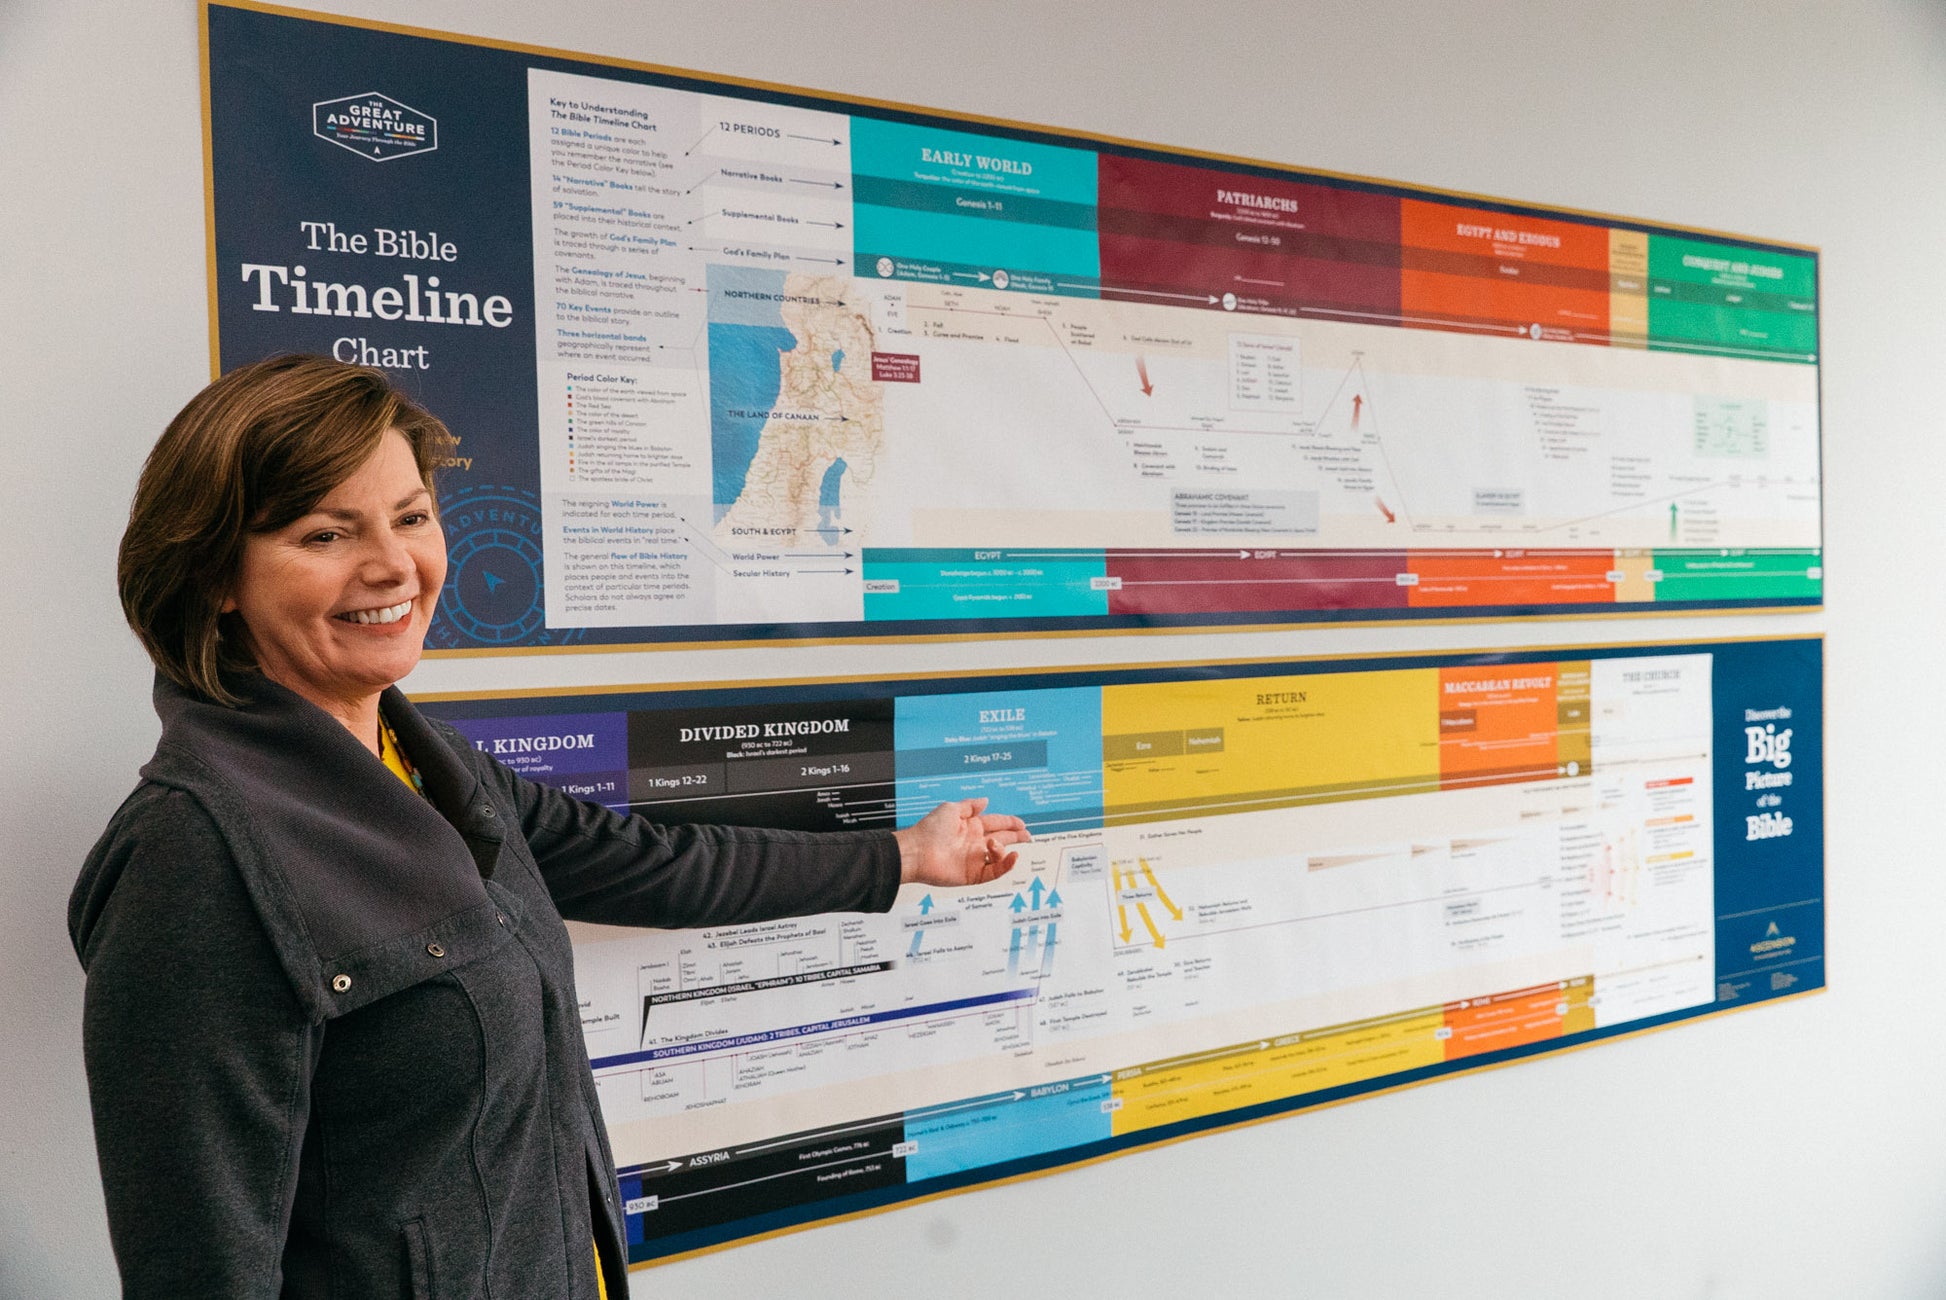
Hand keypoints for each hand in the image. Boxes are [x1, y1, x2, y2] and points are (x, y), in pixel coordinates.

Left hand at [894, 797, 1031, 886]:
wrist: (917, 852)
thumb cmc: (930, 829)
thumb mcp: (951, 809)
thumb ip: (970, 806)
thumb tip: (985, 801)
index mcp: (971, 827)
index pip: (995, 823)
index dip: (1009, 822)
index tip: (1021, 822)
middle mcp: (974, 843)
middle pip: (1002, 839)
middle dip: (1016, 836)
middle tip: (1027, 835)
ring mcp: (974, 859)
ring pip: (999, 855)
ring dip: (1003, 848)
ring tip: (994, 844)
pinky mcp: (973, 875)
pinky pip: (994, 872)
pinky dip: (1005, 865)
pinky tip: (1011, 856)